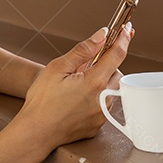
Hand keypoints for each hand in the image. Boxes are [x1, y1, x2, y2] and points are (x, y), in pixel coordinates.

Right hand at [13, 22, 132, 162]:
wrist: (35, 132)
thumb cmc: (42, 102)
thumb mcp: (57, 68)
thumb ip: (83, 50)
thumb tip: (102, 35)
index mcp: (95, 82)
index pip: (117, 54)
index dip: (123, 39)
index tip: (127, 29)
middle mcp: (104, 100)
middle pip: (117, 73)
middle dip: (107, 66)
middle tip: (86, 66)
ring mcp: (102, 115)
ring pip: (111, 90)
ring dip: (101, 83)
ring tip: (78, 85)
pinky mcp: (98, 125)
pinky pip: (104, 106)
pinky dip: (96, 99)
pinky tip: (77, 100)